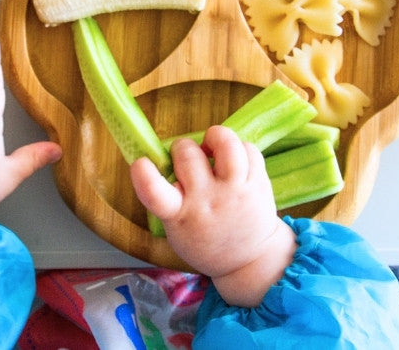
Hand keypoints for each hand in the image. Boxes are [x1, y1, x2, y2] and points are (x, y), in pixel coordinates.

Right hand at [130, 125, 295, 306]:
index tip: (140, 163)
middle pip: (188, 154)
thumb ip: (167, 197)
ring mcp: (236, 191)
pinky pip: (248, 148)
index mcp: (179, 215)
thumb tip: (164, 157)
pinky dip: (239, 148)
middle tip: (187, 158)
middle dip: (182, 148)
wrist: (249, 261)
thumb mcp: (175, 229)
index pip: (155, 193)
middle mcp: (207, 200)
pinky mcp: (258, 183)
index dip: (143, 173)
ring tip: (213, 147)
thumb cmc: (204, 240)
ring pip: (226, 143)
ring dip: (215, 137)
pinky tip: (234, 160)